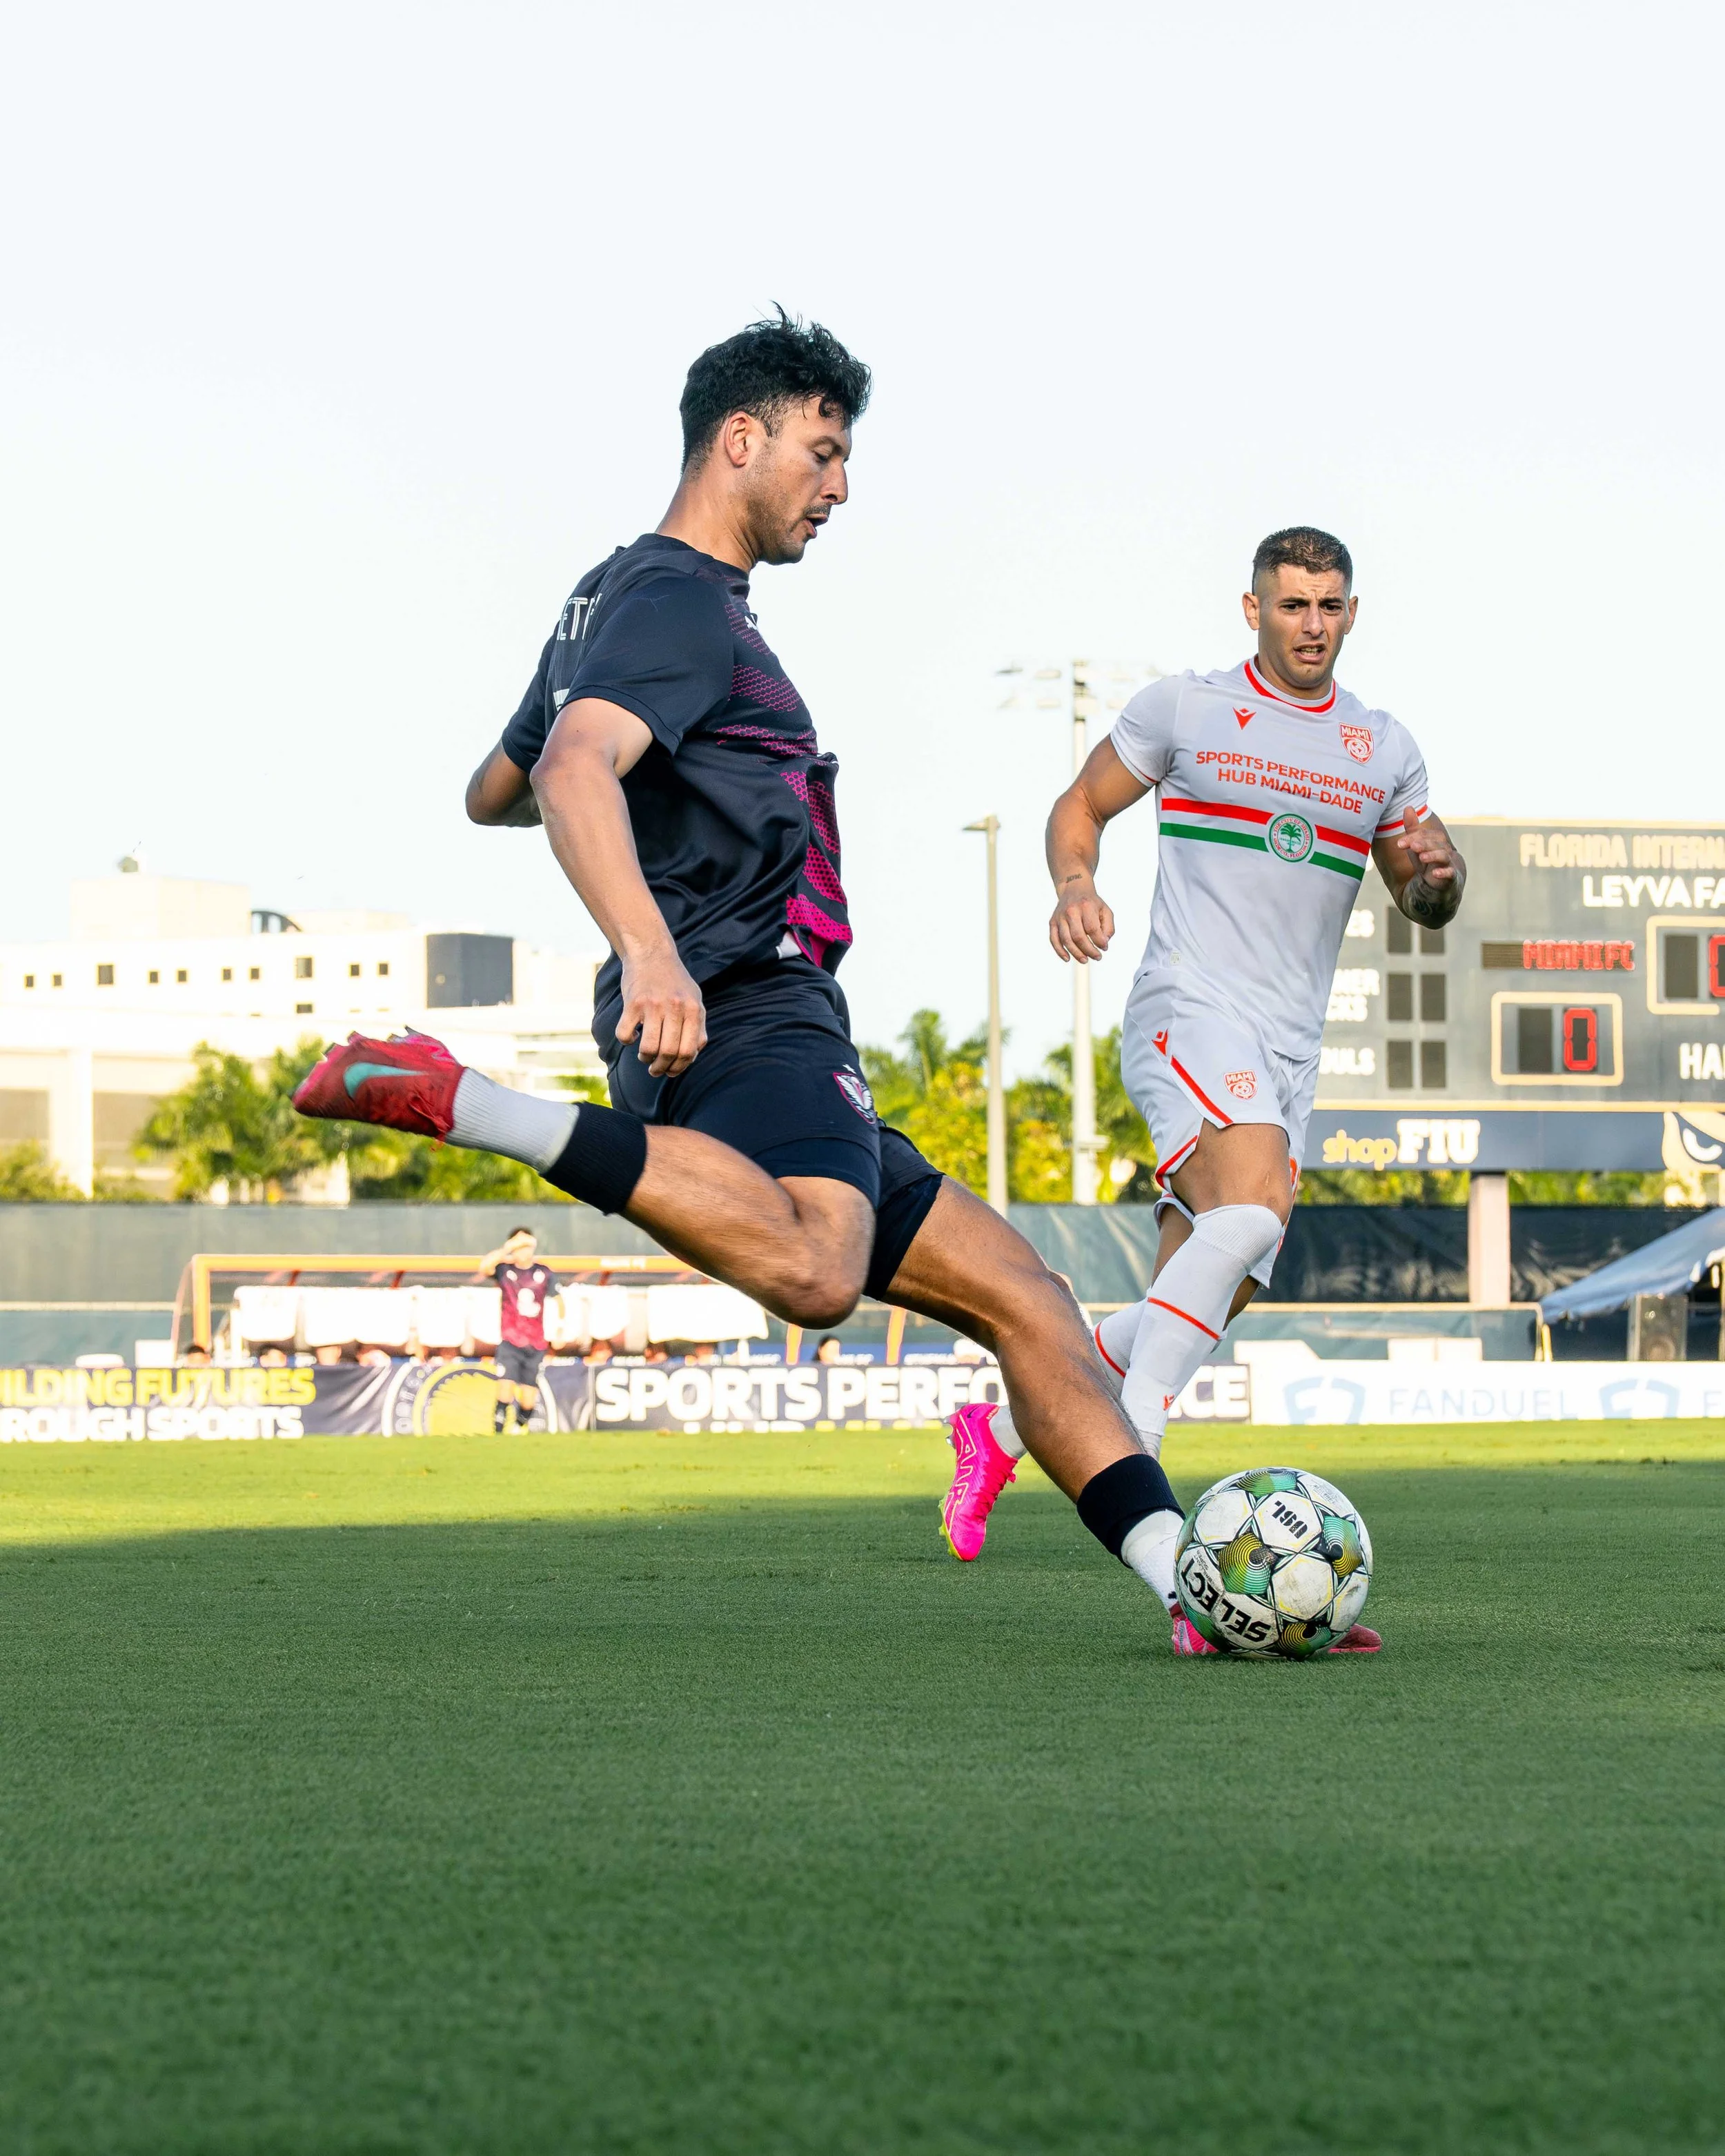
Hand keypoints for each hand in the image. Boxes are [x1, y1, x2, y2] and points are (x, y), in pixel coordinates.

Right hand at [617, 945, 706, 1076]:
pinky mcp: (633, 1003)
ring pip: (648, 1048)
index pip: (689, 1050)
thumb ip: (698, 1025)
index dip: (679, 1067)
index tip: (670, 1071)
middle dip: (661, 1068)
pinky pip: (625, 1034)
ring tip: (644, 1057)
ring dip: (645, 1059)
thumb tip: (694, 1053)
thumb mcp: (694, 999)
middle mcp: (675, 1007)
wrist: (651, 952)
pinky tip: (632, 1035)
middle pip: (669, 1052)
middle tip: (655, 1069)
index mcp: (693, 1010)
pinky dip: (627, 1041)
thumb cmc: (674, 981)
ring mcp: (654, 1005)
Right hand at [1049, 881, 1114, 962]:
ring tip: (1085, 960)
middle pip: (1078, 936)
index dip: (1099, 941)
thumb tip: (1103, 943)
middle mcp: (1071, 911)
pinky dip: (1059, 951)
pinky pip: (1054, 939)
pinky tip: (1067, 958)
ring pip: (1066, 940)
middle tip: (1097, 957)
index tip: (1104, 948)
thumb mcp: (1105, 911)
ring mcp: (1060, 917)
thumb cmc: (1091, 903)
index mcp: (1086, 906)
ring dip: (1076, 953)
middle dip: (1089, 950)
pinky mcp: (1052, 922)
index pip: (1092, 929)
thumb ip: (1108, 927)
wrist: (1073, 889)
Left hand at [1391, 819, 1464, 925]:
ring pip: (1444, 857)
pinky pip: (1450, 875)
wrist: (1439, 889)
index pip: (1427, 835)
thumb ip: (1413, 830)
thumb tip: (1408, 807)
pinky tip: (1435, 874)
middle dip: (1423, 843)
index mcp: (1436, 842)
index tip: (1400, 844)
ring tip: (1421, 856)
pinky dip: (1444, 873)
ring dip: (1433, 855)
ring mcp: (1448, 865)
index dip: (1414, 837)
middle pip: (1436, 843)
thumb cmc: (1428, 864)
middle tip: (1412, 846)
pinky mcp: (1451, 880)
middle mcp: (1444, 851)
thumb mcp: (1417, 847)